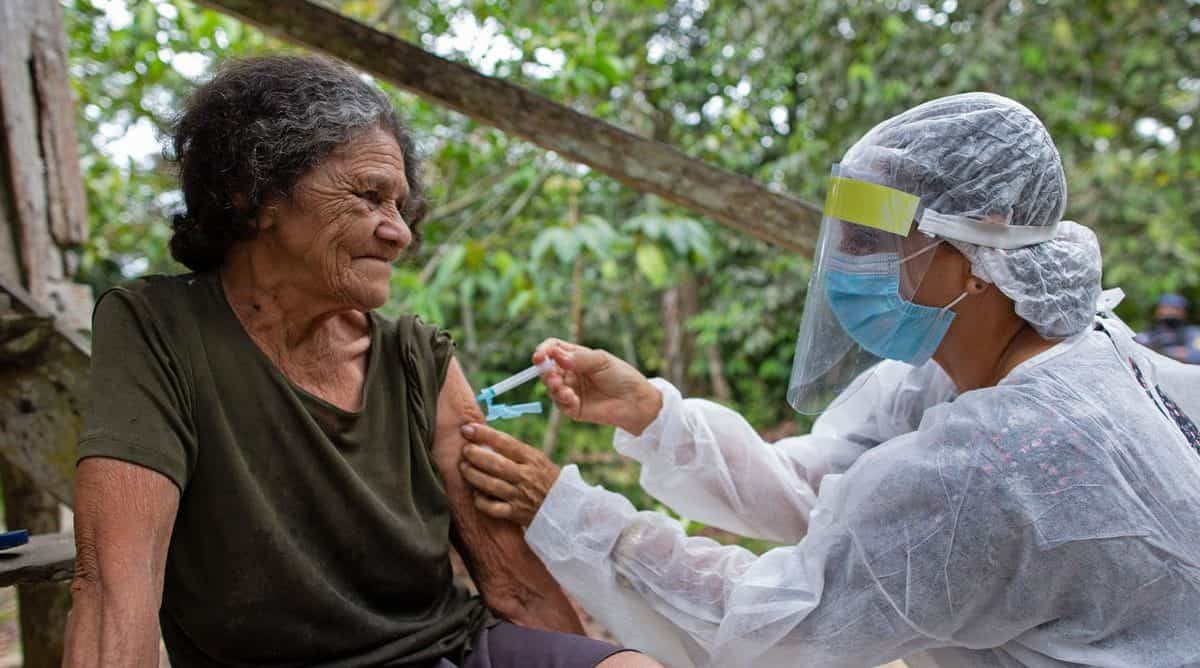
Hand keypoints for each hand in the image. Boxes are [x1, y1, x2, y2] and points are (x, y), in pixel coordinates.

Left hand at [459, 423, 560, 525]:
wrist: (564, 507)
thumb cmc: (545, 478)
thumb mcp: (537, 459)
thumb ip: (515, 451)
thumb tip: (485, 438)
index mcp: (531, 458)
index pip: (505, 442)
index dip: (484, 434)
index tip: (467, 428)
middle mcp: (525, 476)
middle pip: (495, 464)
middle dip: (475, 455)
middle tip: (464, 450)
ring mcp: (519, 495)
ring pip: (491, 485)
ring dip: (473, 475)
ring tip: (463, 467)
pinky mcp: (515, 513)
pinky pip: (493, 508)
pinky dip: (481, 501)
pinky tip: (475, 494)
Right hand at [534, 338, 662, 434]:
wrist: (635, 401)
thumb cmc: (622, 376)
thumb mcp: (601, 361)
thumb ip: (579, 358)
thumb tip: (556, 355)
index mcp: (575, 356)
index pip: (552, 349)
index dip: (544, 351)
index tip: (540, 356)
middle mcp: (569, 372)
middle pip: (547, 369)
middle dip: (545, 372)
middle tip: (552, 375)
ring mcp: (570, 390)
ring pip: (550, 387)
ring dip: (553, 387)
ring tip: (563, 388)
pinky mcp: (573, 408)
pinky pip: (560, 404)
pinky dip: (562, 400)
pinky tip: (572, 398)